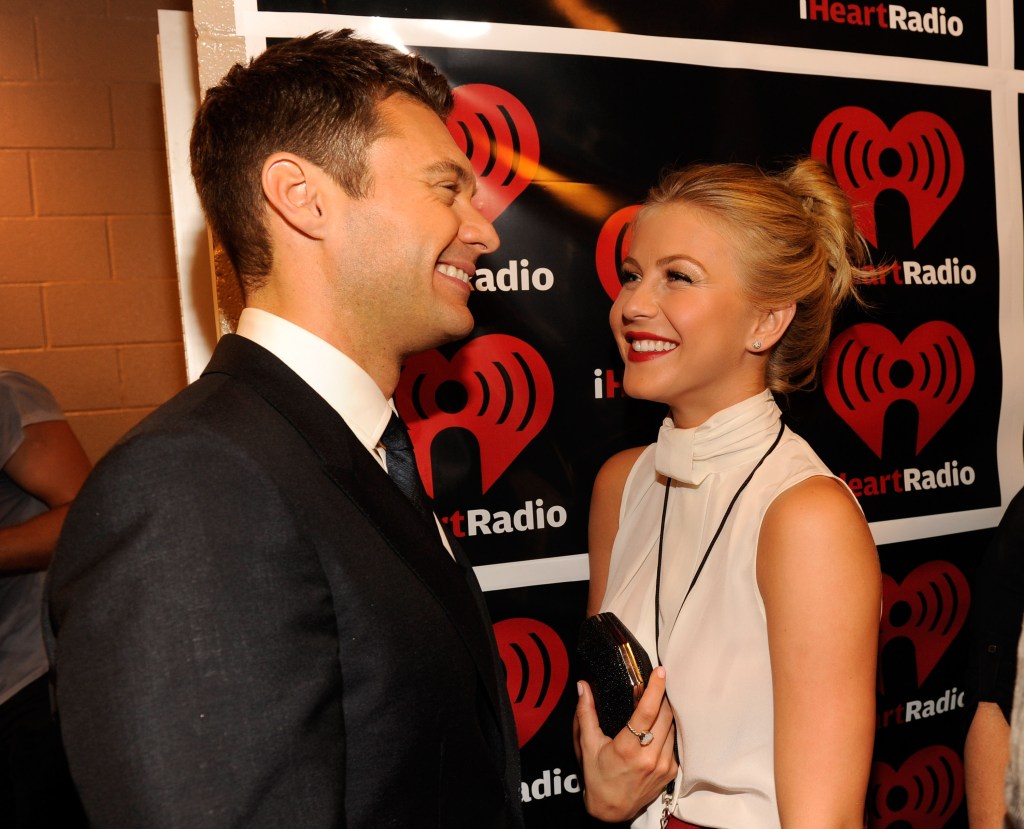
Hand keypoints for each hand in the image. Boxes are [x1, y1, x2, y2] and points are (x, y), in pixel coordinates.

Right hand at [575, 666, 678, 821]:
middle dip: (663, 696)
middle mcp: (650, 757)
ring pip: (673, 727)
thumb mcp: (587, 746)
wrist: (612, 811)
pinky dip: (668, 728)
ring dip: (667, 712)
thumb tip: (582, 687)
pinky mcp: (671, 771)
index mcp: (628, 749)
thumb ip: (586, 714)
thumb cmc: (598, 779)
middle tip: (657, 682)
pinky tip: (659, 724)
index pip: (647, 712)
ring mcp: (664, 765)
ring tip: (657, 701)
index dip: (655, 689)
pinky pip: (674, 742)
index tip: (660, 672)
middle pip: (666, 716)